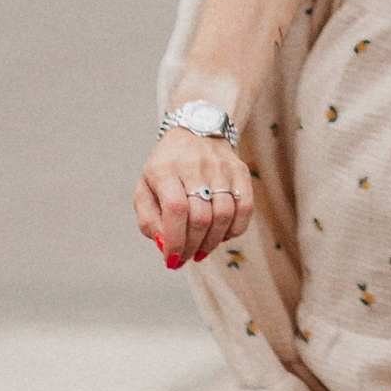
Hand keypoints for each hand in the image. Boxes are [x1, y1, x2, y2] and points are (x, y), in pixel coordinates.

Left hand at [134, 134, 251, 271]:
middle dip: (192, 246)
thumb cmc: (166, 168)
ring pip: (224, 215)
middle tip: (186, 257)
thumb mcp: (145, 188)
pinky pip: (245, 208)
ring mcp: (221, 167)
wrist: (194, 131)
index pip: (175, 210)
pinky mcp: (240, 171)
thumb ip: (148, 220)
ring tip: (202, 249)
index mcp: (166, 169)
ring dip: (212, 242)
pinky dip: (235, 230)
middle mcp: (195, 166)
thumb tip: (165, 246)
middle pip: (201, 217)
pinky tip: (222, 235)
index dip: (175, 240)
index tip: (172, 260)